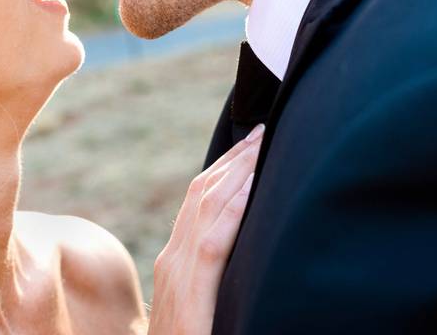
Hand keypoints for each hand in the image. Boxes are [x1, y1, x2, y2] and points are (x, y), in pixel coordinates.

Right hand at [148, 124, 263, 334]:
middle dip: (234, 158)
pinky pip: (215, 239)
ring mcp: (178, 270)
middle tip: (263, 130)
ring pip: (208, 205)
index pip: (199, 200)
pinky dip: (234, 207)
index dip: (224, 169)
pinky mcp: (192, 289)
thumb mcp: (196, 305)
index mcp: (175, 259)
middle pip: (204, 192)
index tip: (249, 145)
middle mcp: (173, 256)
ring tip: (263, 143)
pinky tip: (254, 186)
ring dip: (238, 170)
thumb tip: (235, 254)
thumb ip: (208, 277)